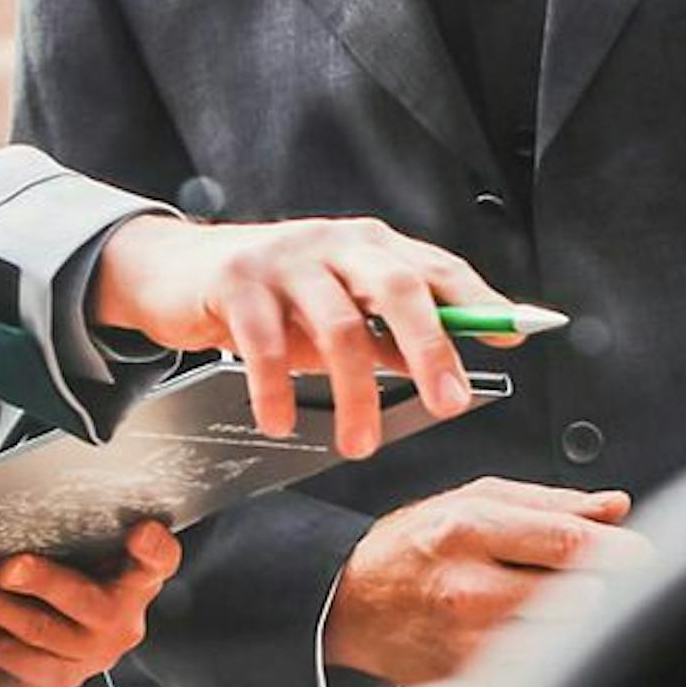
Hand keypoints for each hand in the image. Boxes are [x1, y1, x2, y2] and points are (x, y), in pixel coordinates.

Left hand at [0, 521, 182, 686]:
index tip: (140, 532)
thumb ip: (70, 528)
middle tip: (9, 568)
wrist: (60, 643)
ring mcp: (90, 653)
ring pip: (40, 632)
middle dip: (44, 582)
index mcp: (136, 580)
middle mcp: (121, 620)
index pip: (158, 561)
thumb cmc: (72, 576)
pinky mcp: (56, 677)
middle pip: (86, 601)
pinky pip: (11, 658)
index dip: (153, 549)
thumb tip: (16, 493)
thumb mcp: (82, 550)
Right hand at [86, 214, 509, 455]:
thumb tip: (446, 365)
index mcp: (367, 245)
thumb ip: (384, 332)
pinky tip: (279, 421)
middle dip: (430, 349)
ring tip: (359, 443)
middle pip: (395, 289)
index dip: (479, 301)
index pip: (435, 268)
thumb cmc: (265, 295)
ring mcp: (284, 259)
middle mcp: (333, 243)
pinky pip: (265, 344)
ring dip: (354, 394)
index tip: (515, 335)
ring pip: (336, 327)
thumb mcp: (332, 309)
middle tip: (449, 403)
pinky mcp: (236, 281)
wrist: (171, 270)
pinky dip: (276, 390)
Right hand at [324, 479, 644, 686]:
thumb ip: (551, 504)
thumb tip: (615, 508)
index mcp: (470, 532)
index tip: (643, 555)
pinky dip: (551, 657)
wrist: (351, 600)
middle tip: (591, 582)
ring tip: (557, 609)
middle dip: (599, 589)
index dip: (624, 552)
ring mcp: (468, 644)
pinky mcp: (468, 683)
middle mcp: (469, 590)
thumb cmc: (414, 547)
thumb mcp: (475, 500)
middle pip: (581, 599)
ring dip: (578, 627)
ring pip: (568, 641)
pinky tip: (532, 638)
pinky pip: (539, 675)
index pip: (571, 546)